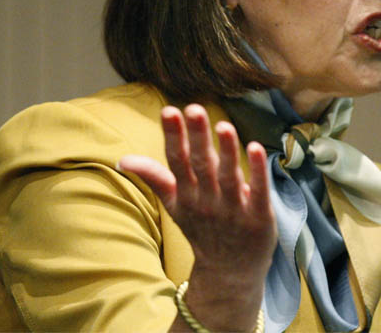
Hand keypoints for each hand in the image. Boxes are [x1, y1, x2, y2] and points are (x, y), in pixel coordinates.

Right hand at [118, 104, 275, 328]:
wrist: (229, 272)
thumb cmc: (202, 228)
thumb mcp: (175, 204)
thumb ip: (154, 177)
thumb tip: (121, 159)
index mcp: (186, 194)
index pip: (177, 161)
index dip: (173, 136)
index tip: (169, 110)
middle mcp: (207, 200)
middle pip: (201, 165)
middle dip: (197, 138)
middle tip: (194, 109)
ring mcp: (233, 210)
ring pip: (229, 177)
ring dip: (227, 152)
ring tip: (224, 125)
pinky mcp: (259, 218)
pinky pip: (258, 192)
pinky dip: (257, 172)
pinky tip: (257, 148)